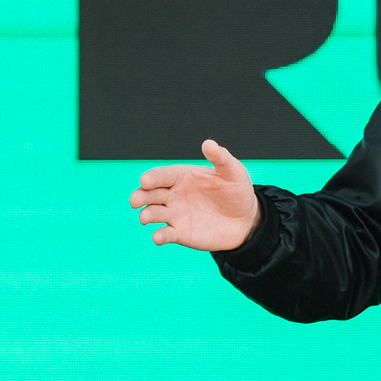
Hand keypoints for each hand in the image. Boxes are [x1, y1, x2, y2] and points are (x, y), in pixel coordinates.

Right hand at [129, 139, 261, 250]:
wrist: (246, 220)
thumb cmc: (237, 191)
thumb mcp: (232, 172)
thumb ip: (220, 158)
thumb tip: (208, 143)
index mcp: (181, 177)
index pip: (161, 175)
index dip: (151, 177)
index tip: (145, 181)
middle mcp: (173, 194)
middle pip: (150, 194)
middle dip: (140, 196)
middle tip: (135, 200)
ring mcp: (174, 214)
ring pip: (153, 213)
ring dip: (146, 215)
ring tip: (145, 217)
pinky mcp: (179, 233)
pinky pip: (165, 234)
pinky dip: (159, 236)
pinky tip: (158, 237)